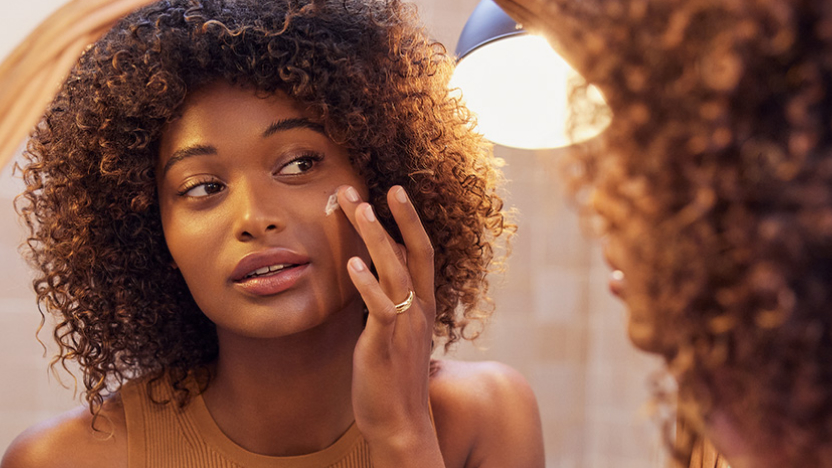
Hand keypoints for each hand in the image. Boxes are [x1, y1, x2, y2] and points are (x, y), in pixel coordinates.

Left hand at [336, 185, 443, 465]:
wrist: (401, 424)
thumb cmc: (394, 378)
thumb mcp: (396, 333)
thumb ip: (390, 301)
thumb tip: (376, 273)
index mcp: (423, 306)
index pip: (420, 254)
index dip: (409, 222)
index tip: (393, 193)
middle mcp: (419, 311)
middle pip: (415, 253)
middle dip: (402, 217)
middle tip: (387, 186)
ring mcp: (404, 327)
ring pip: (395, 272)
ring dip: (377, 238)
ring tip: (361, 208)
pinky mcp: (385, 344)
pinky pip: (379, 309)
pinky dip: (366, 285)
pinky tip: (350, 265)